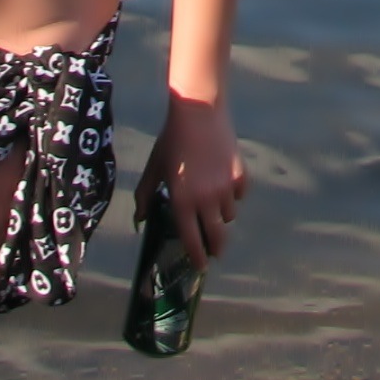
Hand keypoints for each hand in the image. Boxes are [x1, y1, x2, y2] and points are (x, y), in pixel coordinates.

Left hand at [134, 93, 246, 271]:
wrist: (199, 114)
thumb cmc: (171, 140)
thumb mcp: (154, 167)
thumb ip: (145, 194)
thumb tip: (138, 218)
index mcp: (183, 201)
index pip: (192, 240)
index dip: (197, 257)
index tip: (199, 266)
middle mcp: (206, 201)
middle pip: (217, 237)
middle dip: (215, 248)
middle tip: (213, 251)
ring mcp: (226, 189)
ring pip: (228, 216)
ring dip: (220, 217)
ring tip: (212, 208)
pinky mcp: (240, 176)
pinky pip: (239, 196)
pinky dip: (233, 195)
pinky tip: (224, 185)